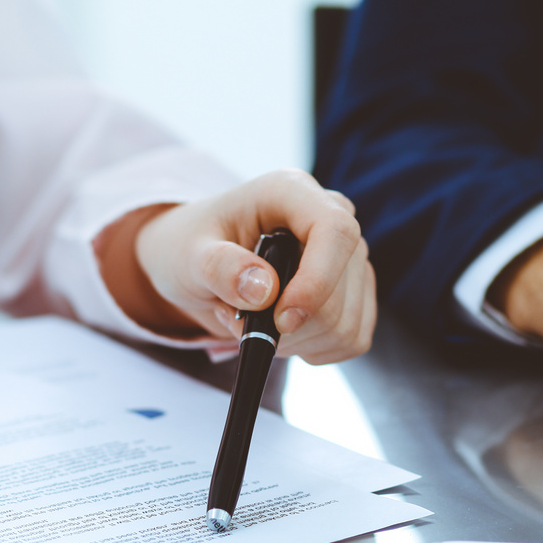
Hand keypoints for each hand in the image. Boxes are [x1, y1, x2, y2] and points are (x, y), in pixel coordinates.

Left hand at [97, 170, 377, 363]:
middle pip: (342, 288)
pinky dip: (314, 350)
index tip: (281, 320)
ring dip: (296, 341)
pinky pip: (352, 339)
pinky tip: (281, 333)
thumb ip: (221, 268)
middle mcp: (330, 217)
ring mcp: (348, 256)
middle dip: (290, 325)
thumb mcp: (189, 256)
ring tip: (254, 321)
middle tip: (239, 319)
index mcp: (292, 193)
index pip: (335, 231)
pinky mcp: (353, 292)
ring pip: (346, 322)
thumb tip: (264, 290)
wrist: (197, 262)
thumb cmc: (192, 248)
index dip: (316, 282)